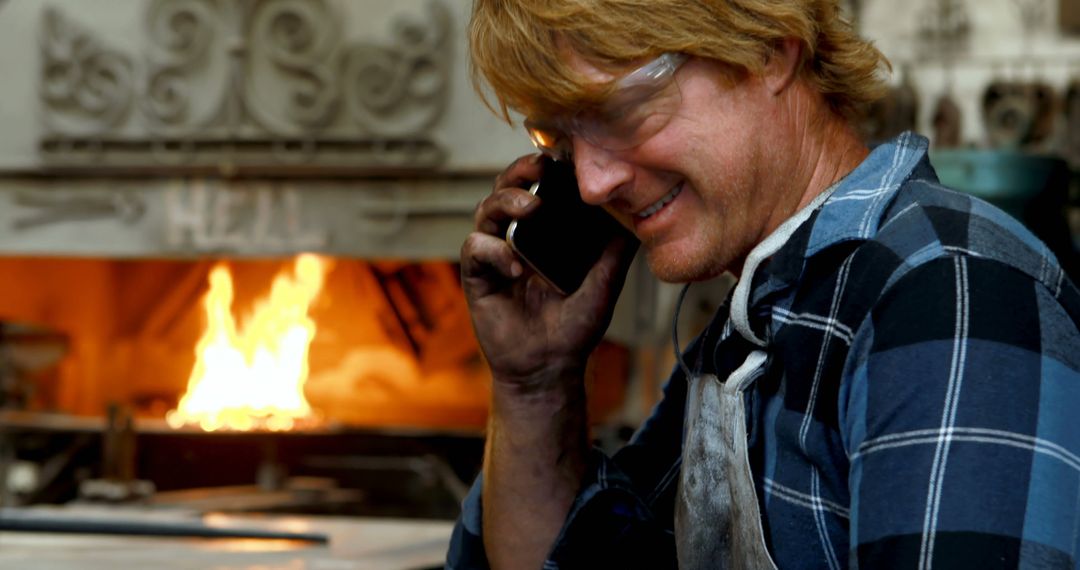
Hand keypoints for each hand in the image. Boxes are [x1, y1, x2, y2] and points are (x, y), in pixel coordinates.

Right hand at [461, 154, 637, 388]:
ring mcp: (494, 255)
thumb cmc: (572, 329)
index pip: (536, 188)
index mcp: (543, 234)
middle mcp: (515, 238)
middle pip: (506, 188)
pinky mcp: (477, 277)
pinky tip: (516, 268)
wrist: (547, 368)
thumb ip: (615, 254)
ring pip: (486, 209)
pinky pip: (475, 248)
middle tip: (540, 169)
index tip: (562, 158)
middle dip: (519, 172)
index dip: (543, 169)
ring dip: (506, 201)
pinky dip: (494, 251)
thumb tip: (636, 220)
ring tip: (530, 208)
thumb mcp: (603, 286)